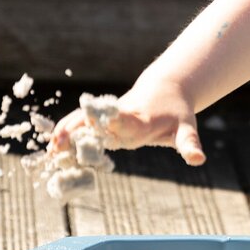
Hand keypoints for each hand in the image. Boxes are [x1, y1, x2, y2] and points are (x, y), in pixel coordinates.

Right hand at [52, 78, 205, 166]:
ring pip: (84, 121)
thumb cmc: (177, 114)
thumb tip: (199, 159)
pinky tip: (51, 148)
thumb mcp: (186, 129)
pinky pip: (80, 123)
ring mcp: (109, 116)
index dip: (110, 124)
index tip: (94, 127)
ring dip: (67, 133)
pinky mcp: (101, 119)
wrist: (166, 90)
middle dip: (78, 131)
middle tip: (58, 145)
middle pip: (97, 123)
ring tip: (50, 151)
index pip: (124, 123)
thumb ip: (189, 144)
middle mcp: (121, 116)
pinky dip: (66, 133)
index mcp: (141, 121)